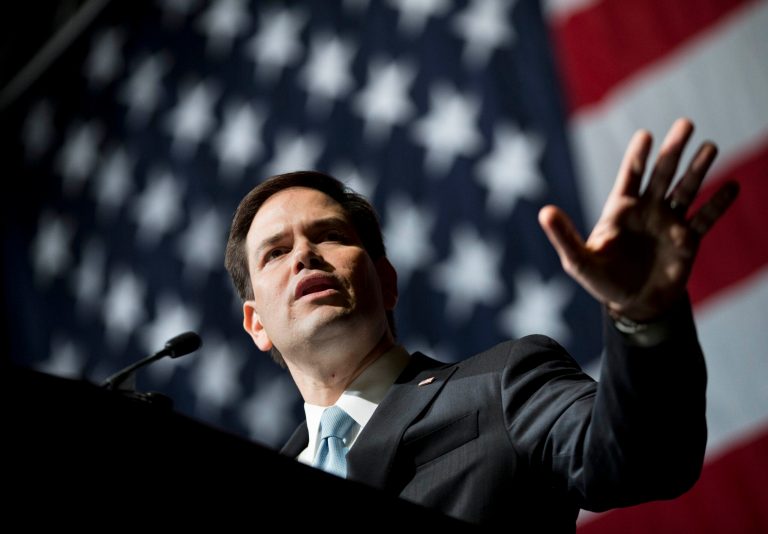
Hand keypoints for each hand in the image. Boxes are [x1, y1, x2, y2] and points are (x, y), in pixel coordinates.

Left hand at [538, 118, 738, 321]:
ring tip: (711, 146)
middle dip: (673, 150)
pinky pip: (705, 218)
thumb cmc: (602, 280)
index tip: (645, 135)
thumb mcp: (578, 260)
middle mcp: (647, 210)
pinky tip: (732, 186)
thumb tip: (544, 212)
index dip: (638, 156)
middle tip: (686, 123)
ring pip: (686, 189)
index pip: (631, 175)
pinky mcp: (688, 240)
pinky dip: (718, 203)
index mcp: (620, 209)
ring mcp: (669, 222)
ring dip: (698, 169)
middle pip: (662, 174)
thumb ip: (564, 235)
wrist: (633, 305)